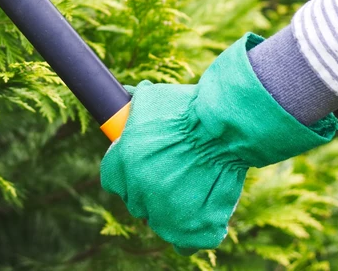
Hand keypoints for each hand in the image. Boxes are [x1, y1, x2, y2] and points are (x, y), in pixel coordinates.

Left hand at [100, 34, 337, 252]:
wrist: (225, 126)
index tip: (141, 165)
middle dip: (149, 189)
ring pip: (159, 221)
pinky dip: (191, 234)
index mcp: (123, 164)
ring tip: (190, 190)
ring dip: (169, 210)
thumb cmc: (188, 109)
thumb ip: (135, 102)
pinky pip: (184, 243)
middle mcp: (139, 193)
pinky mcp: (191, 231)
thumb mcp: (153, 97)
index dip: (127, 172)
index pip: (112, 180)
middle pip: (136, 201)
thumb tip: (126, 93)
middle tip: (171, 174)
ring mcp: (165, 215)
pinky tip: (198, 220)